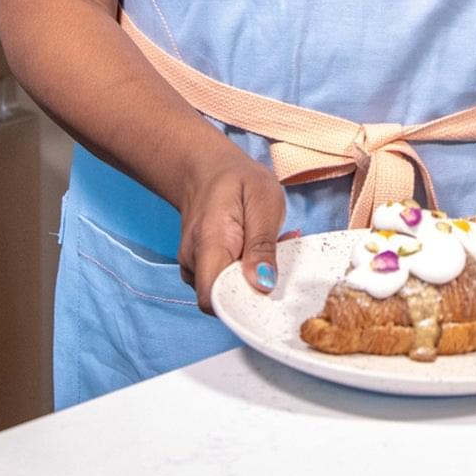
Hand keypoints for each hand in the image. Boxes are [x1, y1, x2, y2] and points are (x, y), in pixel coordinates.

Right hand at [177, 143, 286, 312]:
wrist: (206, 170)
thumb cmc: (236, 180)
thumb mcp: (262, 198)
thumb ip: (262, 244)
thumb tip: (263, 286)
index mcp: (209, 244)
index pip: (214, 299)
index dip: (243, 306)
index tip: (271, 287)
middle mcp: (194, 262)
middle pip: (225, 300)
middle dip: (259, 285)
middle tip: (282, 249)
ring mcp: (194, 268)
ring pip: (227, 292)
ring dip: (255, 276)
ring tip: (272, 242)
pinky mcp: (202, 270)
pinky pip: (226, 283)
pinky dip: (246, 272)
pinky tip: (258, 249)